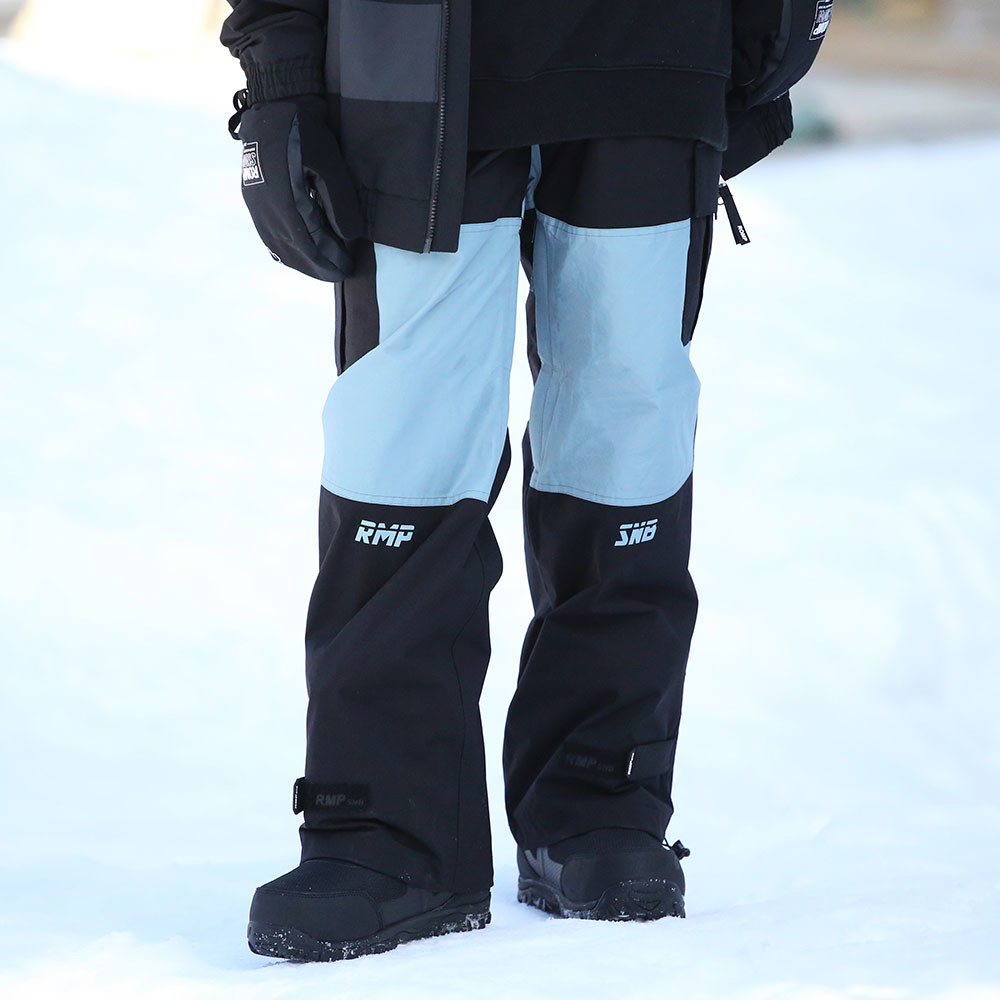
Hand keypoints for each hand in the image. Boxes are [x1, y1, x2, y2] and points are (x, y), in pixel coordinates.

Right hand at [234, 95, 363, 281]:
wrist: (276, 104)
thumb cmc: (309, 132)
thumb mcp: (331, 166)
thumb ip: (340, 204)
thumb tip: (349, 239)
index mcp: (285, 201)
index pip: (311, 244)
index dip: (330, 260)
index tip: (348, 269)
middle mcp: (266, 208)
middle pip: (293, 251)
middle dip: (318, 267)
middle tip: (339, 275)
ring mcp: (256, 204)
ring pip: (278, 246)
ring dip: (301, 262)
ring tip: (322, 268)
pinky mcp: (253, 197)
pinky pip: (268, 234)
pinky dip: (285, 249)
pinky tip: (299, 254)